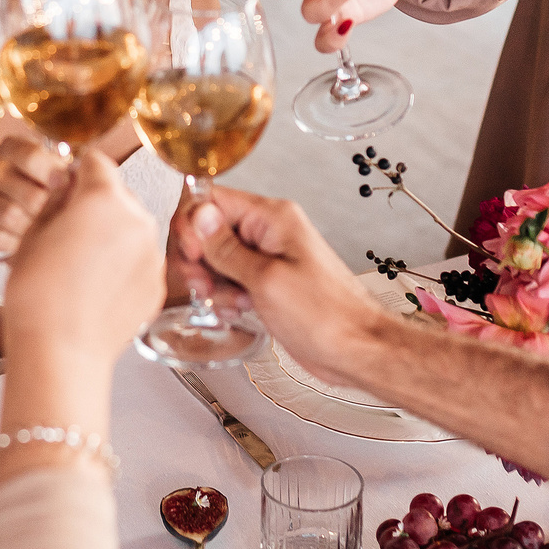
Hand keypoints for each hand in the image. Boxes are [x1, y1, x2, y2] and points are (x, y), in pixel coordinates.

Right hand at [0, 122, 66, 260]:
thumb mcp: (47, 180)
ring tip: (35, 233)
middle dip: (45, 211)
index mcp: (12, 148)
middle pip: (25, 191)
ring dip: (29, 230)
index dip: (50, 173)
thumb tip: (83, 179)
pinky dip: (12, 244)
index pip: (29, 154)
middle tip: (51, 218)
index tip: (63, 185)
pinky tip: (18, 244)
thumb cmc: (29, 199)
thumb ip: (63, 175)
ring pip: (10, 215)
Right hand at [1, 150, 162, 366]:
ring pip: (131, 231)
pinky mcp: (157, 285)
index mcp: (104, 199)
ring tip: (81, 268)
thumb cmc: (38, 296)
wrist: (60, 351)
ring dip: (112, 238)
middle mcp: (138, 220)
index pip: (96, 162)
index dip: (77, 174)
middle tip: (68, 234)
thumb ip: (56, 202)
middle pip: (118, 196)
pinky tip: (96, 289)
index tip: (66, 187)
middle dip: (96, 207)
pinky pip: (140, 263)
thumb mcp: (32, 233)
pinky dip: (123, 269)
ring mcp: (152, 255)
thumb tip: (66, 188)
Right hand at [177, 188, 390, 379]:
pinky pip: (230, 279)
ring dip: (212, 282)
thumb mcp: (267, 280)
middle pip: (209, 229)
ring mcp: (267, 258)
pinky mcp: (267, 283)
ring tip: (228, 302)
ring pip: (216, 258)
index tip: (193, 255)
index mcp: (273, 218)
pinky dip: (225, 295)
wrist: (355, 349)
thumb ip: (227, 248)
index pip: (213, 199)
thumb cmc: (328, 316)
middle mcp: (269, 233)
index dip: (193, 225)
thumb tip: (199, 216)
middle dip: (198, 259)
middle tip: (203, 284)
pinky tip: (236, 309)